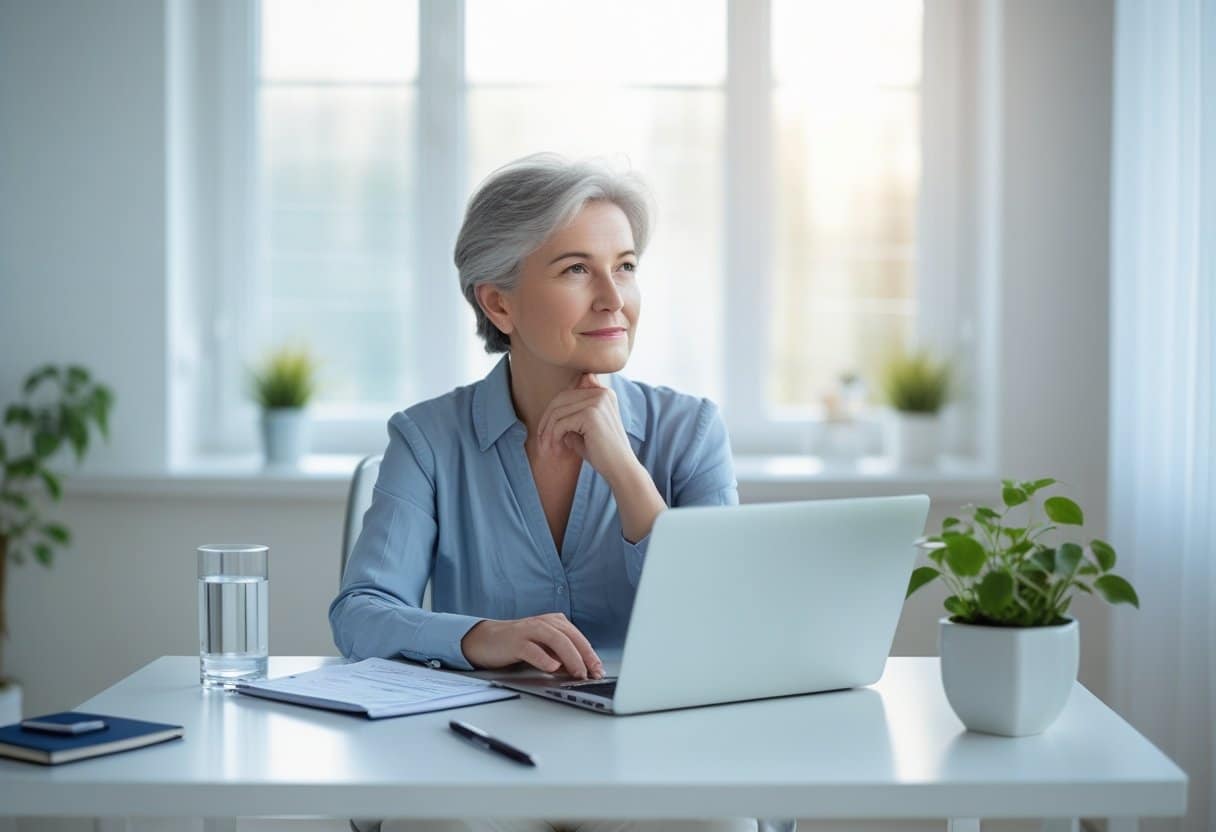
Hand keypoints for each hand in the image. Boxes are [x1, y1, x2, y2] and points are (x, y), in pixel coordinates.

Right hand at [460, 613, 604, 679]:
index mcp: (554, 622)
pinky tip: (552, 668)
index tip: (599, 670)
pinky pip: (533, 649)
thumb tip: (581, 671)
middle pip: (571, 637)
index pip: (578, 638)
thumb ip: (561, 656)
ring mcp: (529, 630)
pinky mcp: (515, 641)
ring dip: (570, 657)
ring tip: (578, 672)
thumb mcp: (544, 649)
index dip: (591, 655)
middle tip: (593, 673)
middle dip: (585, 656)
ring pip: (556, 640)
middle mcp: (544, 623)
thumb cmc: (517, 645)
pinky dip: (544, 659)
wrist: (485, 640)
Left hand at [536, 373, 635, 483]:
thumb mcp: (585, 430)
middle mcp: (602, 393)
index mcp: (603, 393)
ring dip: (548, 431)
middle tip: (542, 439)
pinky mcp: (590, 414)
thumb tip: (550, 413)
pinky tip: (557, 450)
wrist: (621, 469)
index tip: (546, 430)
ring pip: (558, 412)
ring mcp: (597, 402)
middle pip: (560, 399)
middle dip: (546, 420)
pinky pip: (561, 423)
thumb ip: (572, 418)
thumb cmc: (602, 453)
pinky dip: (554, 437)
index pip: (568, 394)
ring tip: (547, 447)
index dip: (553, 411)